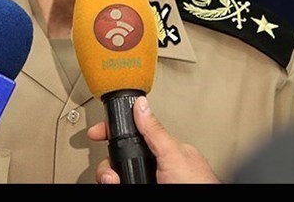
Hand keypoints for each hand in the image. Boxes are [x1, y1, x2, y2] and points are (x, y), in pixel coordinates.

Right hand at [88, 95, 220, 183]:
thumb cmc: (197, 185)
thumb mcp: (173, 154)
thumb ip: (155, 131)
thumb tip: (141, 105)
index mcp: (161, 150)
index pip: (131, 135)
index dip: (111, 131)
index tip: (95, 133)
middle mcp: (152, 167)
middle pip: (118, 159)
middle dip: (108, 166)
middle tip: (111, 176)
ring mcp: (146, 181)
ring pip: (116, 176)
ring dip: (110, 179)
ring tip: (116, 183)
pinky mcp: (140, 189)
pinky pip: (121, 185)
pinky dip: (114, 185)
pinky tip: (119, 185)